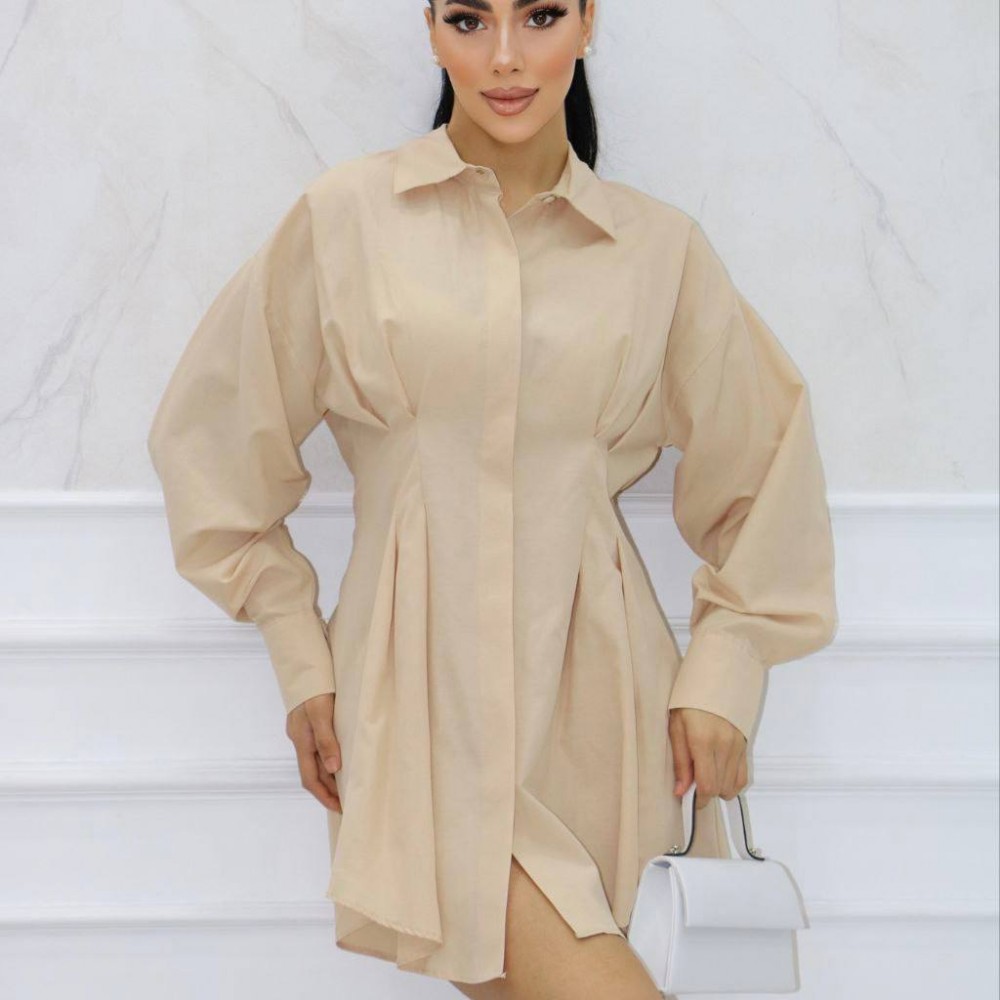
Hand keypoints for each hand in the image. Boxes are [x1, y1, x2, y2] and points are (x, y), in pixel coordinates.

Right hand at [285, 693, 341, 812]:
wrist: (304, 667)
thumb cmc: (314, 689)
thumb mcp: (321, 713)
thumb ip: (326, 740)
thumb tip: (333, 769)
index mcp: (301, 741)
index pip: (310, 778)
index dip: (324, 796)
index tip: (340, 808)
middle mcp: (300, 740)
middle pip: (313, 773)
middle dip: (329, 790)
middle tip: (348, 801)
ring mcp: (303, 732)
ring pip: (316, 761)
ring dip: (330, 775)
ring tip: (348, 786)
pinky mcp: (309, 723)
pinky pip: (319, 748)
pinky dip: (329, 759)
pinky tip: (341, 759)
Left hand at [668, 707, 747, 809]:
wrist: (715, 680)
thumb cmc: (688, 703)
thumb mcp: (676, 727)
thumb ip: (680, 761)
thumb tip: (681, 791)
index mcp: (703, 742)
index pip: (707, 785)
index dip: (699, 799)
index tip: (690, 800)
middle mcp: (724, 747)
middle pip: (720, 788)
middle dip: (707, 794)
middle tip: (694, 785)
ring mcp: (737, 746)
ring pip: (733, 785)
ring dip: (719, 789)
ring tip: (706, 777)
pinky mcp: (744, 745)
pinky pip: (743, 776)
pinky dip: (732, 783)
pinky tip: (720, 777)